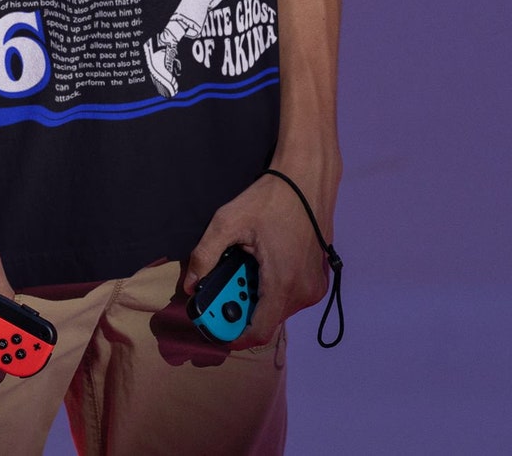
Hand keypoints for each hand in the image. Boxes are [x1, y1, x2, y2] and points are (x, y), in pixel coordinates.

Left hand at [184, 174, 329, 347]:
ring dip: (256, 295)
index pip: (257, 333)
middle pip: (265, 318)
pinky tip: (263, 260)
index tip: (212, 324)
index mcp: (283, 284)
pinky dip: (272, 287)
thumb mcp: (229, 221)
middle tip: (225, 279)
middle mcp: (304, 293)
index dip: (232, 334)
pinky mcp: (319, 278)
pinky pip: (290, 294)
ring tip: (245, 262)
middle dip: (240, 305)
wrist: (307, 177)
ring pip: (278, 307)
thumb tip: (191, 285)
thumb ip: (206, 255)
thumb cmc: (270, 198)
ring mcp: (315, 287)